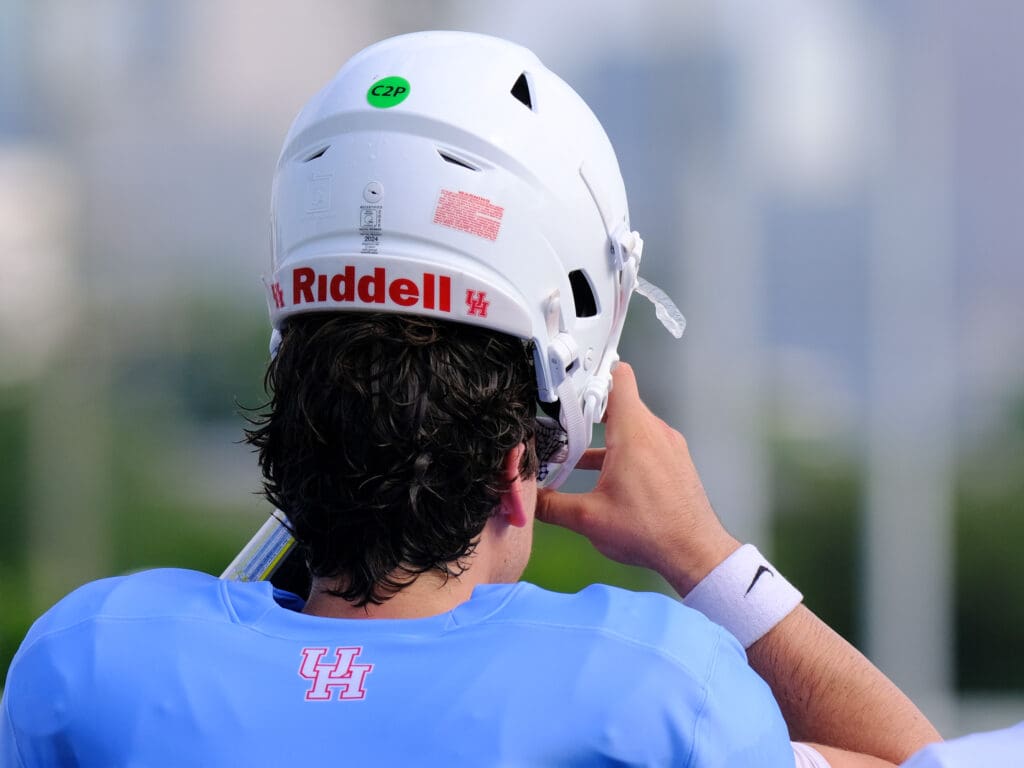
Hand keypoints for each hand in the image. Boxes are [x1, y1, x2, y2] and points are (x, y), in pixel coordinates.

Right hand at [536, 362, 739, 594]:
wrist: (694, 552)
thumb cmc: (649, 531)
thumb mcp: (588, 518)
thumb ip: (551, 505)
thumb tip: (528, 498)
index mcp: (634, 433)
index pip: (619, 377)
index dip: (592, 375)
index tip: (570, 387)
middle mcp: (655, 431)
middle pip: (620, 401)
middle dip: (590, 411)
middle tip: (564, 423)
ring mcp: (668, 446)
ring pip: (632, 425)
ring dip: (606, 435)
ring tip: (577, 453)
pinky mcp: (675, 462)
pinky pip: (646, 442)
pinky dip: (625, 449)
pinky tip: (606, 476)